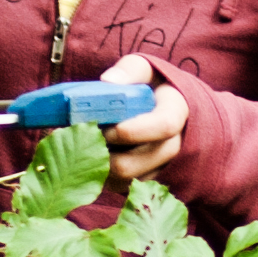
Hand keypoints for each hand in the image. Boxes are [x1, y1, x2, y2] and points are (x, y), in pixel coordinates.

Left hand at [84, 51, 193, 189]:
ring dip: (96, 166)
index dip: (130, 130)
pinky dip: (99, 175)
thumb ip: (130, 71)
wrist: (164, 108)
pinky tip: (90, 155)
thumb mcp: (144, 69)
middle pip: (134, 164)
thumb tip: (108, 81)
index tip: (106, 126)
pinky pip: (118, 187)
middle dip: (101, 154)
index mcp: (176, 112)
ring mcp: (159, 167)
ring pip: (121, 180)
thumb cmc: (150, 85)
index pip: (162, 126)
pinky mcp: (144, 180)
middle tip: (81, 138)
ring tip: (82, 145)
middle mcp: (173, 145)